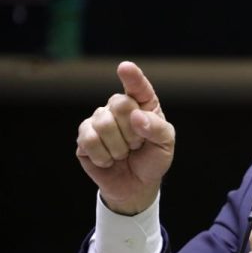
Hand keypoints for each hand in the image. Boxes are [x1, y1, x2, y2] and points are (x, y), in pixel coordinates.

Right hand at [76, 61, 174, 214]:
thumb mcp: (166, 144)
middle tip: (137, 144)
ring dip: (119, 146)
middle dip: (132, 130)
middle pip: (120, 103)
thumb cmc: (153, 159)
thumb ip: (158, 128)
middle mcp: (119, 107)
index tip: (125, 67)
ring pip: (103, 123)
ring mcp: (99, 120)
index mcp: (143, 104)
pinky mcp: (84, 137)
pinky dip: (103, 155)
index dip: (132, 77)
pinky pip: (89, 140)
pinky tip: (109, 160)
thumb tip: (136, 116)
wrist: (136, 185)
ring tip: (124, 153)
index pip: (138, 87)